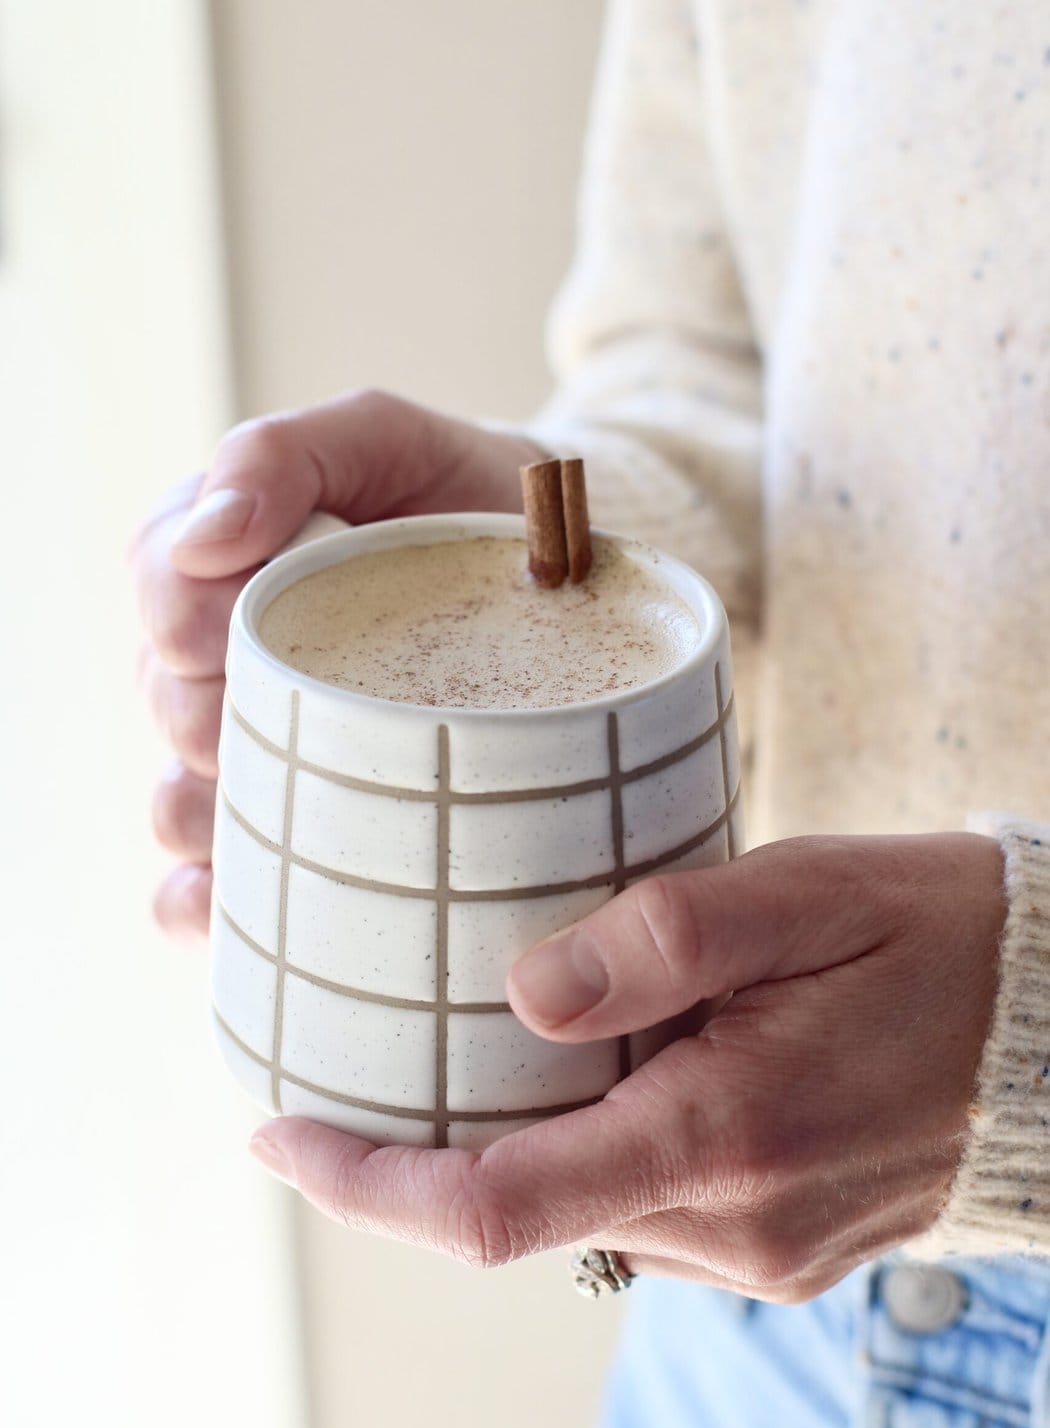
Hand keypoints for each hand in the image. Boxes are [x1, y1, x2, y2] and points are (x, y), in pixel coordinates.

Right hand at [130, 390, 542, 936]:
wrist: (568, 581)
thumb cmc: (467, 501)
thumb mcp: (384, 442)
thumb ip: (285, 454)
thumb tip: (204, 537)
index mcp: (223, 570)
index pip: (159, 600)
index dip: (191, 620)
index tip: (254, 622)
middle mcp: (227, 667)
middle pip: (172, 709)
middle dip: (229, 714)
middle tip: (330, 710)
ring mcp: (261, 757)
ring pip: (181, 804)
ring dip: (223, 813)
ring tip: (313, 806)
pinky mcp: (292, 836)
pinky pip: (200, 890)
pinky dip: (205, 901)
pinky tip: (244, 900)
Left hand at [247, 833, 1005, 1301]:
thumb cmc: (936, 939)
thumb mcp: (805, 893)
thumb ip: (663, 938)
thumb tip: (520, 987)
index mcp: (724, 1136)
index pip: (490, 1206)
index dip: (361, 1182)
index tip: (275, 1134)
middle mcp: (732, 1225)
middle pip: (514, 1214)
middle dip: (414, 1152)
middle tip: (351, 1059)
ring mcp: (757, 1253)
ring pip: (575, 1213)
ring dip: (501, 1148)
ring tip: (465, 1046)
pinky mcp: (775, 1248)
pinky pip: (638, 1211)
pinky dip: (578, 1153)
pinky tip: (582, 1075)